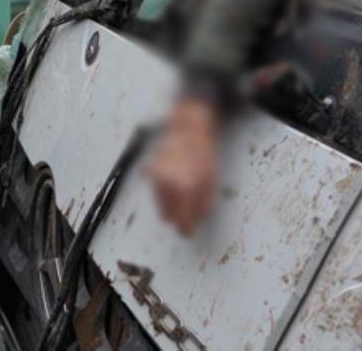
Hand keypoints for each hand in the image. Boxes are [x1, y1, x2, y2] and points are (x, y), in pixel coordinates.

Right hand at [148, 95, 220, 235]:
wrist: (189, 130)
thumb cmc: (202, 155)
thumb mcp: (211, 181)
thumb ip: (203, 205)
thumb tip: (195, 222)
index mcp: (186, 188)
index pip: (181, 220)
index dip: (185, 228)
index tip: (187, 232)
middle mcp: (169, 183)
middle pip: (166, 215)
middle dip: (176, 218)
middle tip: (184, 216)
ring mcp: (157, 176)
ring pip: (159, 204)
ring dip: (169, 205)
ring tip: (181, 195)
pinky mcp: (149, 170)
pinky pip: (154, 189)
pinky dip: (161, 191)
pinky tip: (171, 184)